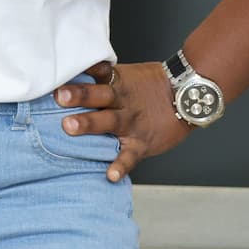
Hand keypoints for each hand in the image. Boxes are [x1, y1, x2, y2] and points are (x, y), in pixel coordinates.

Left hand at [55, 60, 193, 181]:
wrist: (188, 97)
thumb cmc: (153, 86)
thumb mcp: (129, 75)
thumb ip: (104, 79)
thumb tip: (73, 76)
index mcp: (119, 82)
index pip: (98, 73)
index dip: (81, 73)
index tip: (61, 74)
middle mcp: (123, 101)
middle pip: (99, 95)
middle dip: (79, 96)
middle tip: (60, 96)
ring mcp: (132, 122)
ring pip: (109, 121)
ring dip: (89, 123)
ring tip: (69, 126)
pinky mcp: (142, 143)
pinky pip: (130, 156)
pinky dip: (120, 166)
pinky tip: (110, 175)